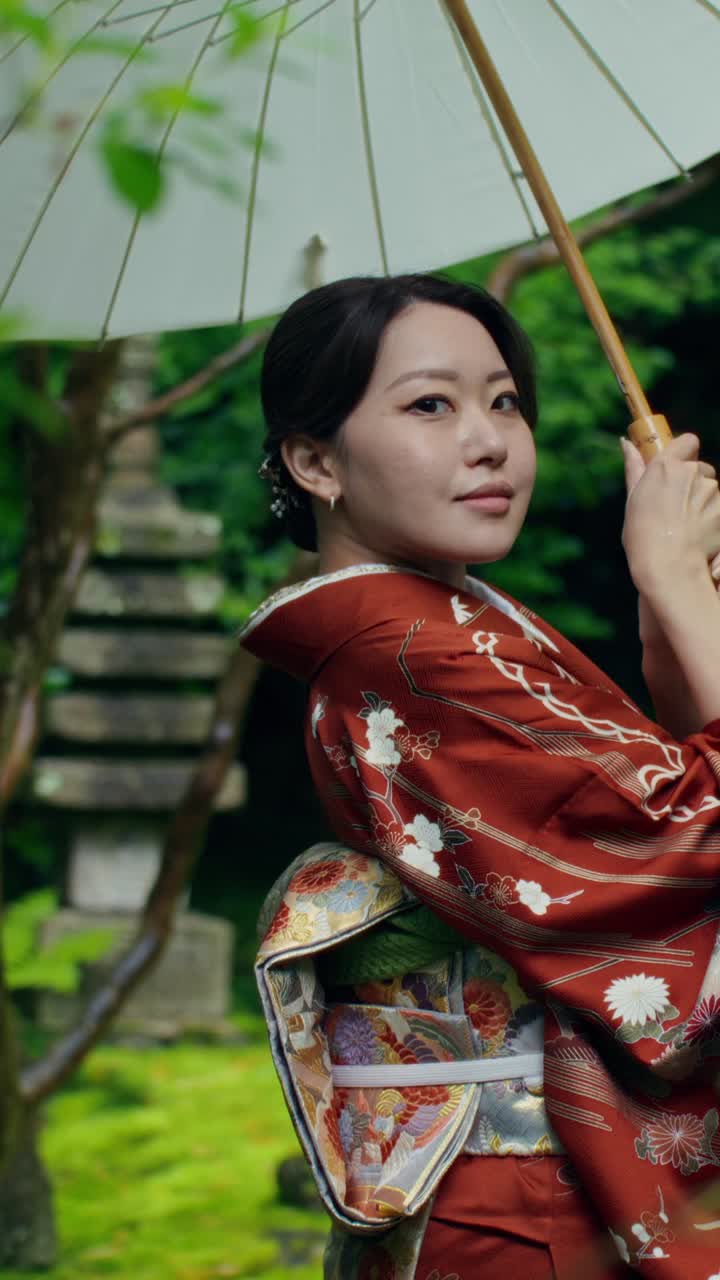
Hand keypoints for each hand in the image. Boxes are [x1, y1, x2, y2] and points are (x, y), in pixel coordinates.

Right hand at [621, 434, 719, 591]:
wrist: (669, 566)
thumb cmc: (643, 536)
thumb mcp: (633, 500)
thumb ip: (634, 468)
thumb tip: (626, 443)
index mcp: (666, 466)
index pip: (687, 441)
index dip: (684, 452)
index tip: (676, 467)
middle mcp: (692, 472)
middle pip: (699, 468)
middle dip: (691, 483)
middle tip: (676, 507)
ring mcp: (712, 490)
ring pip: (710, 489)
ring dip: (702, 501)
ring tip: (686, 526)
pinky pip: (719, 506)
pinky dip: (712, 517)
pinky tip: (699, 533)